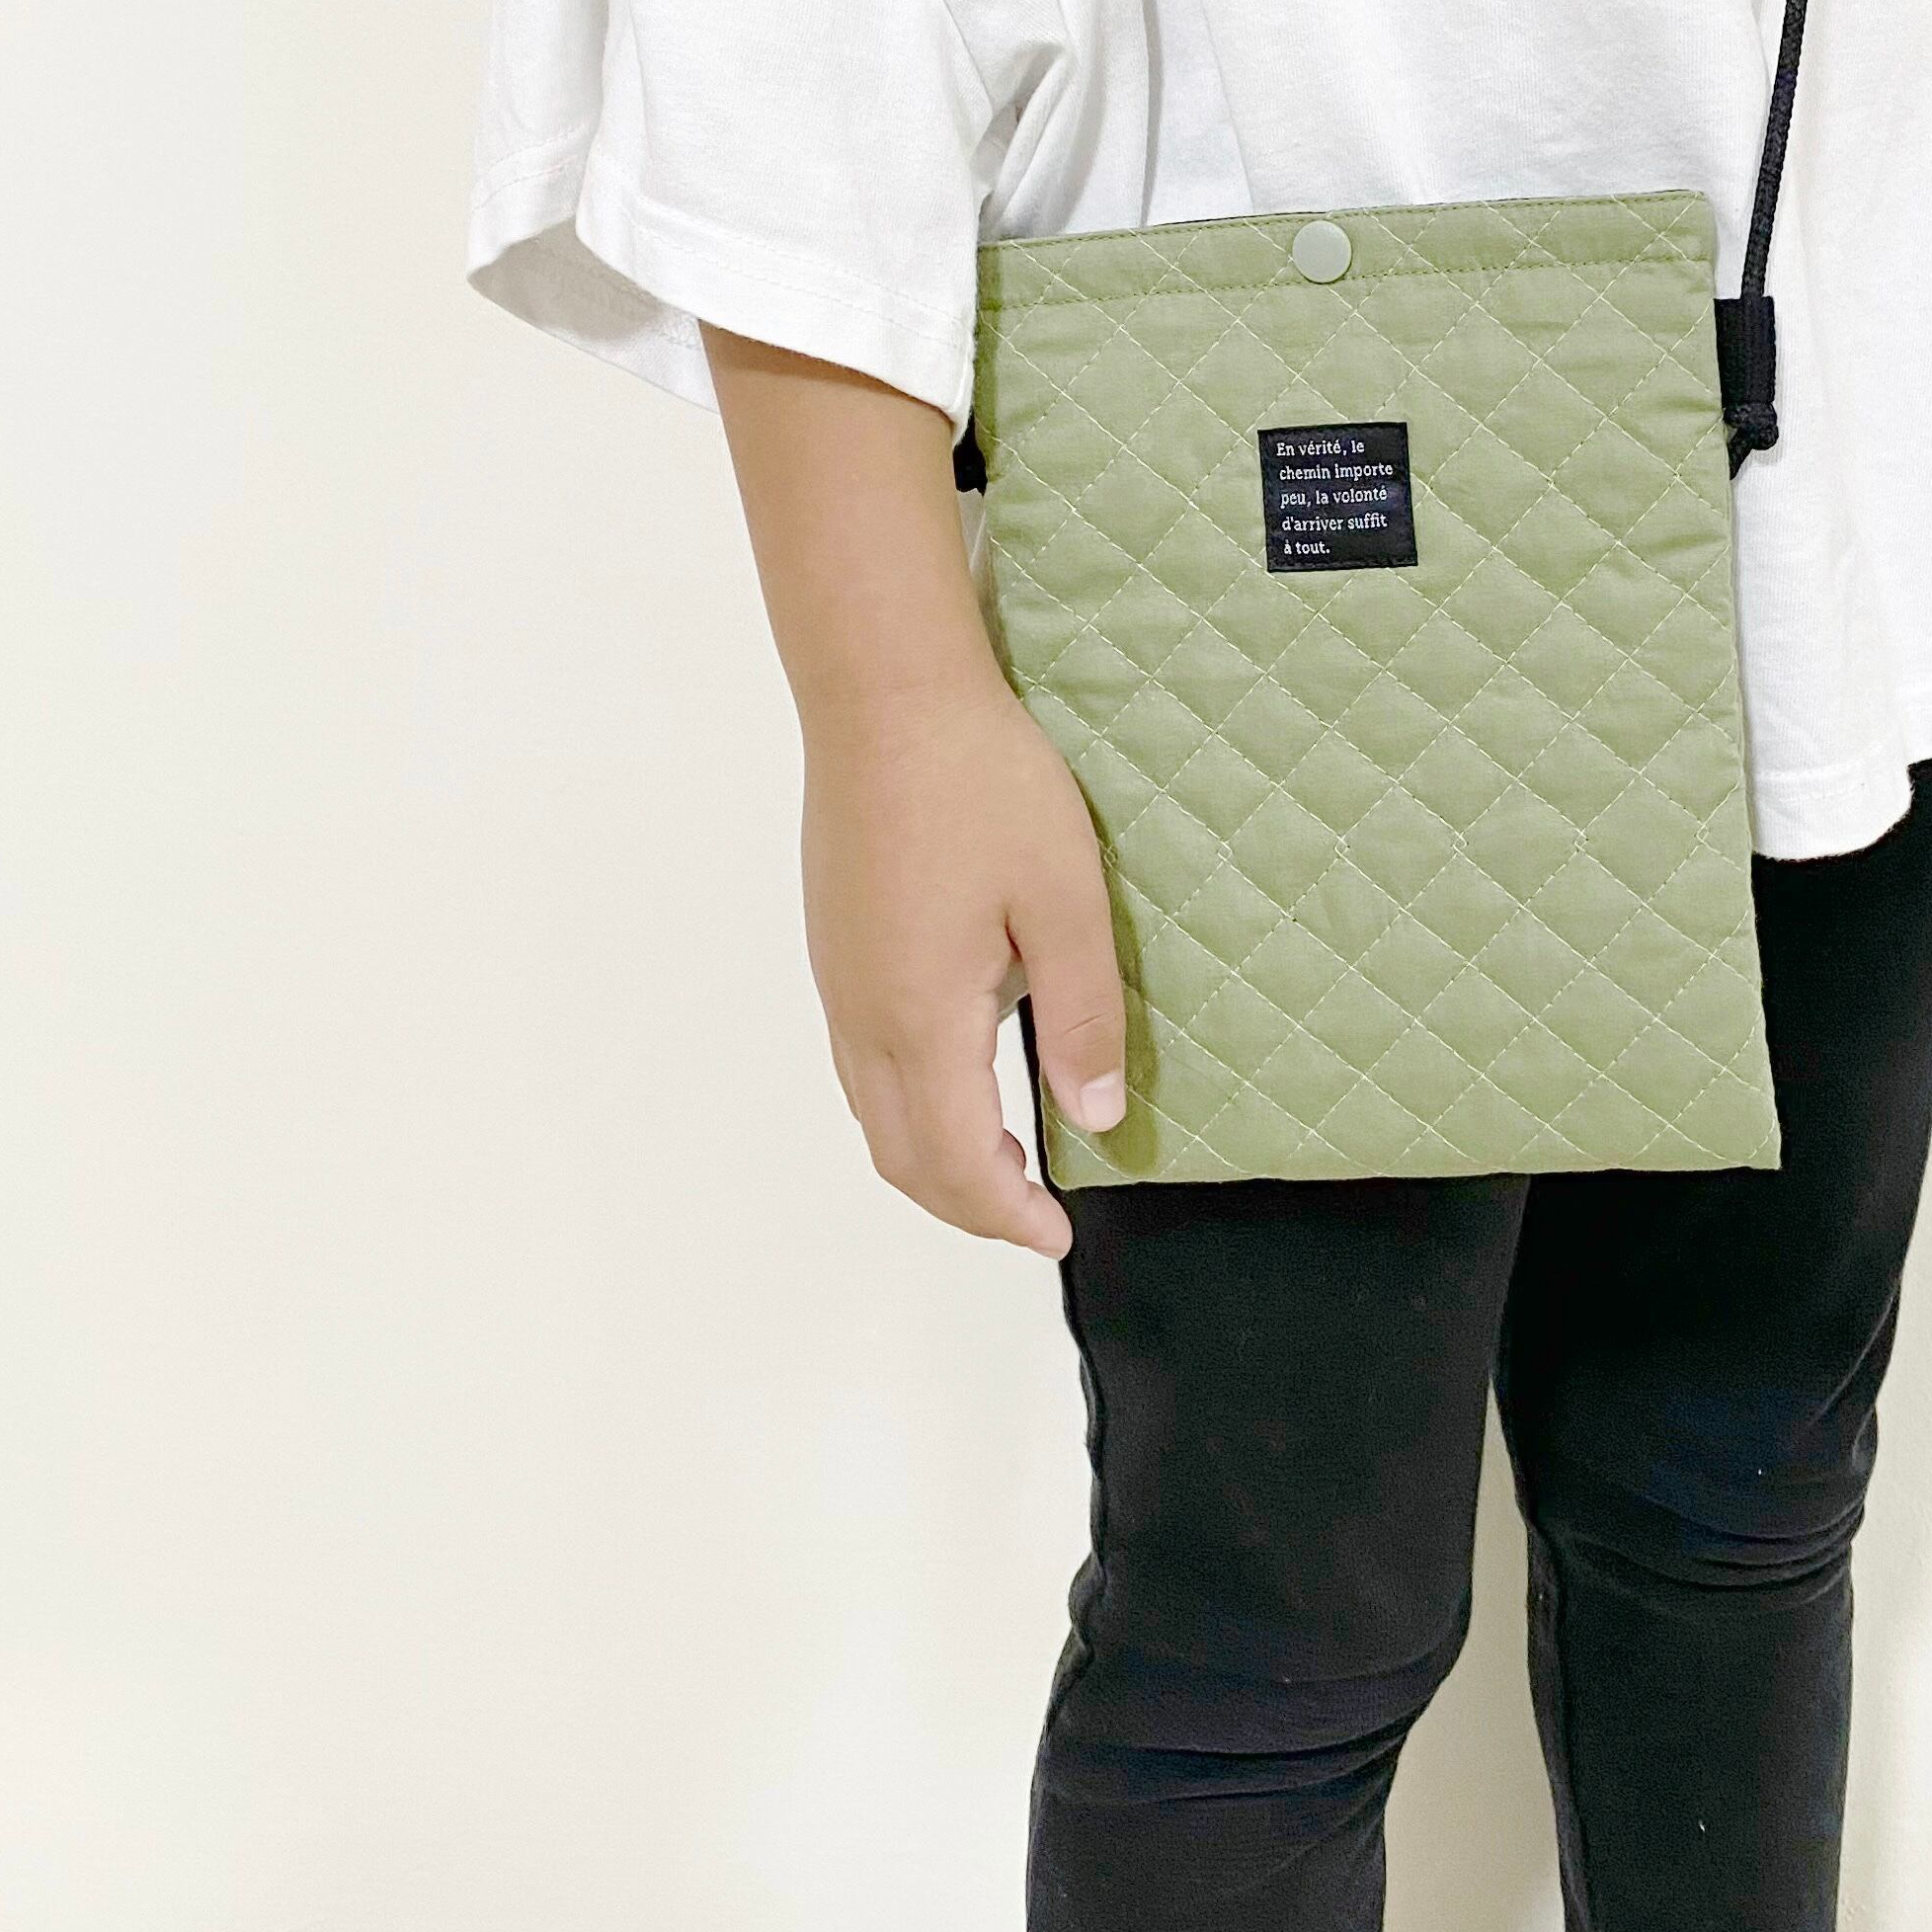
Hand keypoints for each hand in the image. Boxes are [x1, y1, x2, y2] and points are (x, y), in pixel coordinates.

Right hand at [701, 327, 1124, 1257]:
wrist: (886, 695)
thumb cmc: (982, 785)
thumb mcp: (1064, 901)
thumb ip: (1083, 1016)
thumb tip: (1097, 1116)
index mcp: (920, 1018)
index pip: (957, 1162)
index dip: (1007, 1215)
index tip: (1057, 1236)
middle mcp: (863, 1016)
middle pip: (903, 1157)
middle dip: (968, 1203)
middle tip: (1036, 1212)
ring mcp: (838, 981)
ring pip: (875, 1113)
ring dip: (936, 1157)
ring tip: (1010, 1157)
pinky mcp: (835, 945)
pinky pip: (864, 1063)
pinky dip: (913, 1104)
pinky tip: (965, 1072)